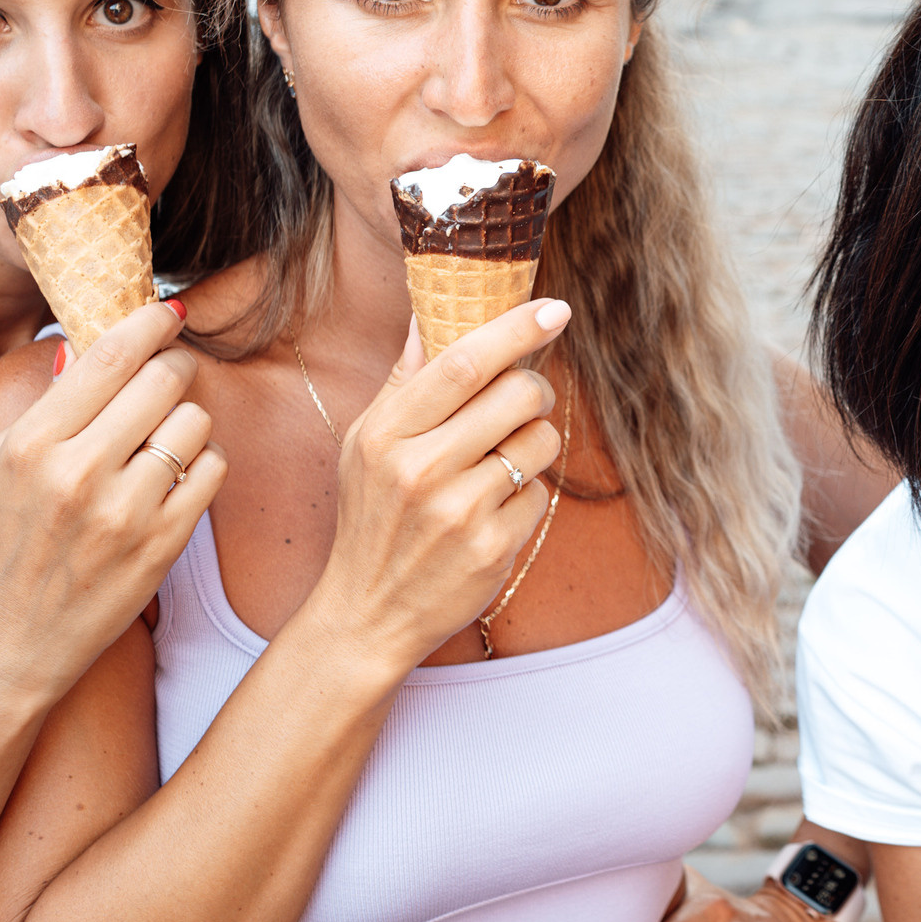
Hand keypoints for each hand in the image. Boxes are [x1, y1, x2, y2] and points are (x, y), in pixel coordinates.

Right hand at [0, 299, 224, 698]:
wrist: (13, 638)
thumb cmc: (1, 542)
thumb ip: (38, 406)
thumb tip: (83, 348)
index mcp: (31, 445)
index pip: (108, 357)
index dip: (149, 323)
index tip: (170, 311)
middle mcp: (79, 473)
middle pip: (163, 380)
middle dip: (174, 368)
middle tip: (169, 374)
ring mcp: (126, 511)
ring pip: (194, 423)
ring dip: (187, 420)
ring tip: (163, 437)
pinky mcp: (164, 543)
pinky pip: (213, 470)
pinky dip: (203, 463)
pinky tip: (177, 475)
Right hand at [309, 301, 568, 669]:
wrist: (369, 613)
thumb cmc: (372, 517)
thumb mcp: (366, 445)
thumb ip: (404, 380)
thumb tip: (431, 311)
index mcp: (386, 434)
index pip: (464, 362)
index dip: (516, 328)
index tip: (554, 308)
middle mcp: (421, 469)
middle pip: (517, 394)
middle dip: (534, 388)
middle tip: (522, 400)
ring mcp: (459, 512)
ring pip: (540, 441)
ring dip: (533, 442)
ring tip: (502, 460)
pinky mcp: (492, 548)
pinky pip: (540, 492)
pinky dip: (526, 494)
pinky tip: (494, 509)